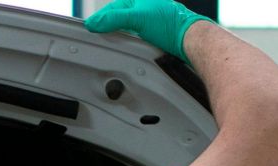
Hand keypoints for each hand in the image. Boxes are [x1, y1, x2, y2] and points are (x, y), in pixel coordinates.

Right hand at [84, 0, 212, 65]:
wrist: (189, 39)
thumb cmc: (170, 25)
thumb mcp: (137, 18)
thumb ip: (114, 19)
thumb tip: (94, 22)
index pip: (112, 8)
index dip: (100, 18)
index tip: (89, 27)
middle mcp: (144, 7)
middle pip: (118, 18)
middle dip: (108, 26)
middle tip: (96, 35)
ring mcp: (149, 20)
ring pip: (126, 27)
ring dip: (118, 34)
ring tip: (108, 41)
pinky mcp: (153, 32)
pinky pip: (134, 35)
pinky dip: (127, 40)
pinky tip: (125, 45)